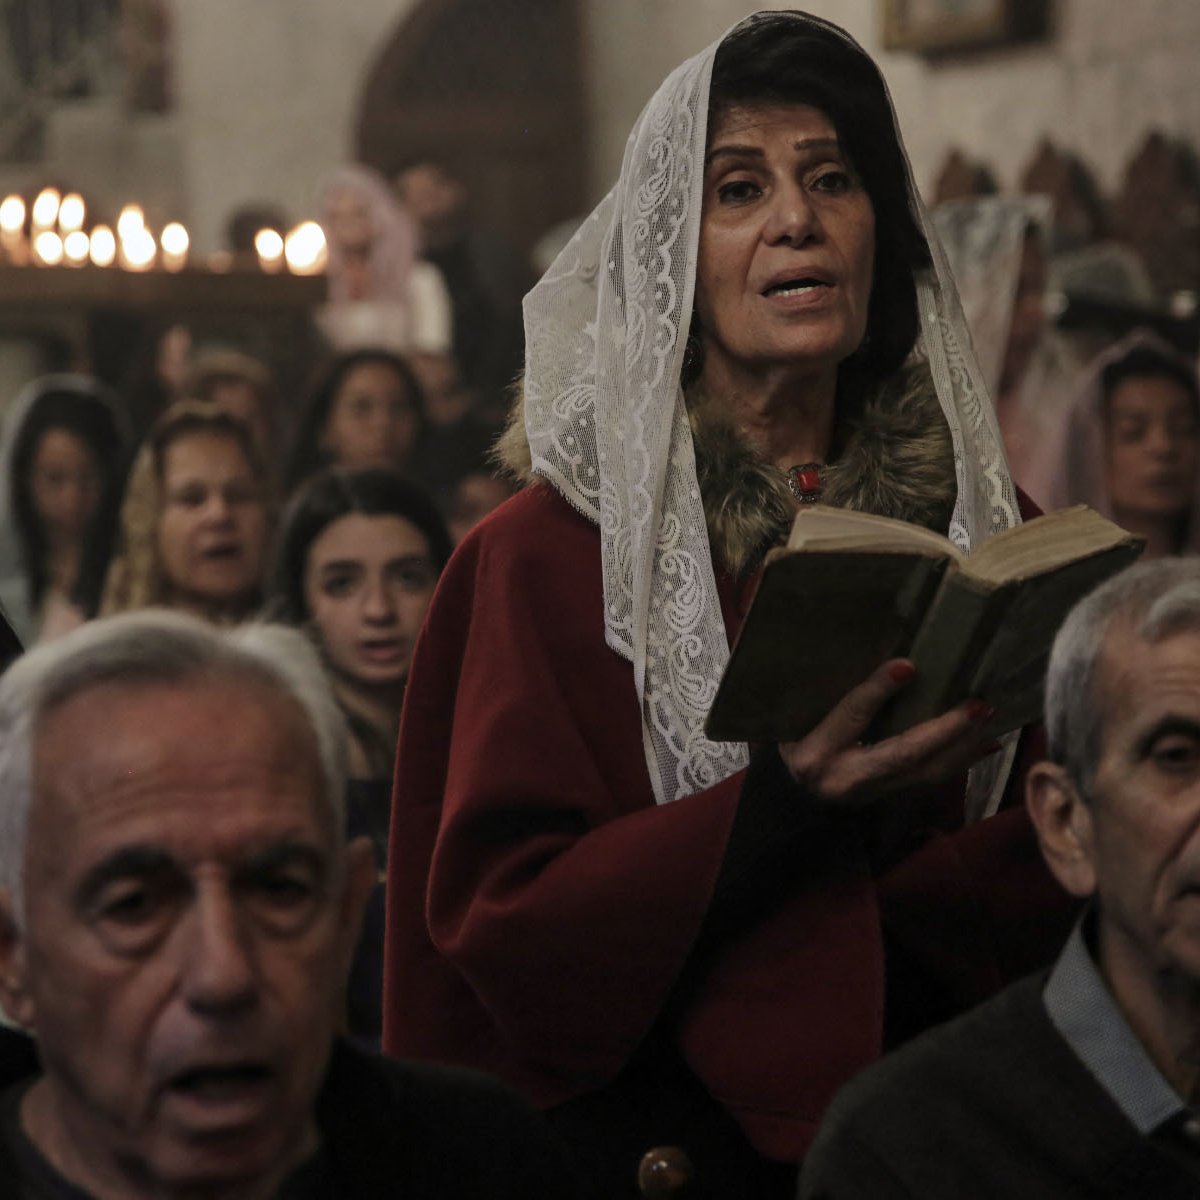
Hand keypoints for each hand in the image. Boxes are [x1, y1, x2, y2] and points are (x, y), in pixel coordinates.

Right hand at [777, 659, 999, 806]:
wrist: (790, 797)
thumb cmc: (792, 738)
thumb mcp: (794, 716)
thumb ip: (825, 692)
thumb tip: (880, 659)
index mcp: (814, 751)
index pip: (851, 717)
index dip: (878, 691)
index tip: (908, 666)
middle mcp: (845, 779)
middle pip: (903, 755)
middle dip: (944, 730)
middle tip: (978, 704)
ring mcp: (871, 794)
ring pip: (926, 772)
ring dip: (962, 744)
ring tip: (988, 715)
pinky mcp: (890, 798)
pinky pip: (931, 779)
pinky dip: (960, 759)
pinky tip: (986, 742)